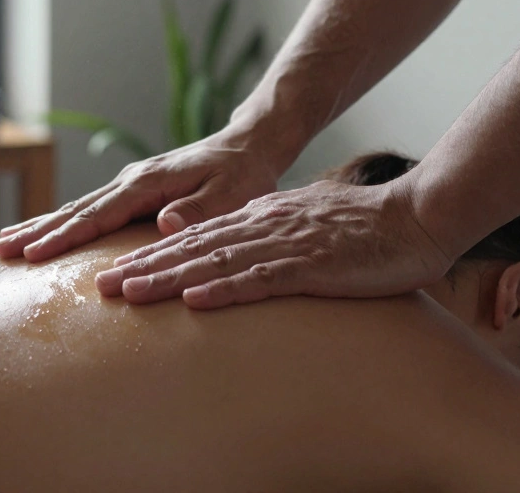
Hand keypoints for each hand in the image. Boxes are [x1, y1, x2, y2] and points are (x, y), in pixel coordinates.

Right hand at [0, 130, 280, 261]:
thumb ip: (200, 210)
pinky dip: (62, 221)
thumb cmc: (244, 174)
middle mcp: (131, 181)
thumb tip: (165, 222)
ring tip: (4, 243)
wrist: (249, 145)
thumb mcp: (232, 195)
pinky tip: (44, 232)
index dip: (64, 237)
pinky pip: (90, 209)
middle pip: (75, 210)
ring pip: (76, 208)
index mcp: (148, 183)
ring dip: (41, 226)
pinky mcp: (134, 190)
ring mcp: (129, 184)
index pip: (97, 215)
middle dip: (36, 232)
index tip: (33, 254)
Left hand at [93, 177, 455, 308]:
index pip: (198, 237)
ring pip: (215, 262)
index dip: (155, 255)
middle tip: (102, 287)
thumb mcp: (307, 225)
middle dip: (145, 267)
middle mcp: (265, 226)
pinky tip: (196, 301)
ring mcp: (287, 245)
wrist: (417, 217)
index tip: (118, 271)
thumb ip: (272, 233)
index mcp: (263, 218)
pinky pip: (262, 279)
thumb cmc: (367, 229)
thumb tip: (242, 250)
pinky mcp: (313, 266)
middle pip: (193, 248)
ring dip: (169, 278)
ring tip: (130, 293)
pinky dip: (227, 290)